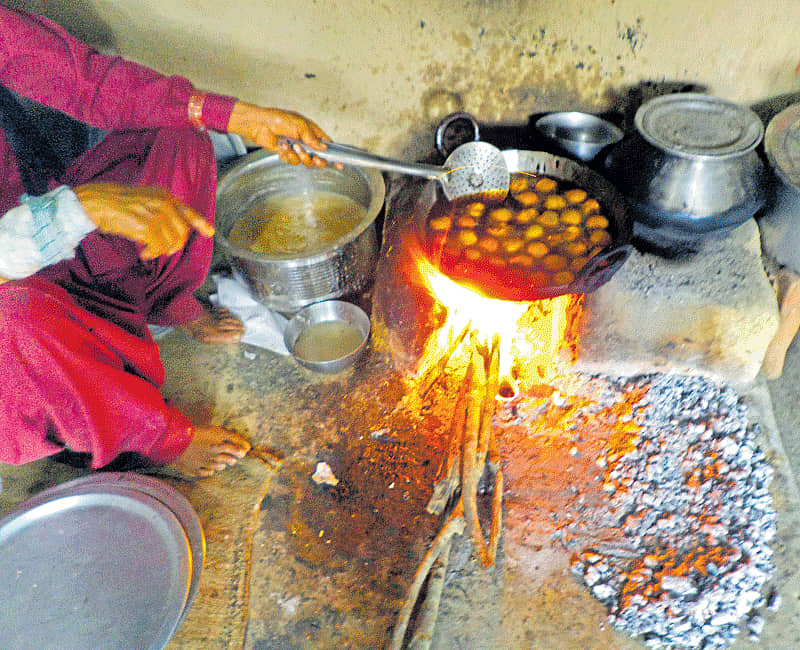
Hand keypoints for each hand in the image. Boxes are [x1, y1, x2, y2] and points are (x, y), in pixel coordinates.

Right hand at [73, 182, 213, 259]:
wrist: (96, 202)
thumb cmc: (116, 204)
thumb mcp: (144, 200)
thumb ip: (161, 211)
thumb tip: (174, 230)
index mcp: (164, 196)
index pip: (187, 211)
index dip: (200, 223)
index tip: (210, 232)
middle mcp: (163, 203)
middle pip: (182, 232)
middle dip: (174, 245)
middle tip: (162, 250)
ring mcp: (155, 214)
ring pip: (170, 241)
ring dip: (160, 251)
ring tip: (149, 250)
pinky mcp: (146, 226)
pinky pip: (158, 247)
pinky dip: (152, 253)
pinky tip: (144, 253)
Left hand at [226, 101, 334, 167]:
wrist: (260, 125)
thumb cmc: (279, 119)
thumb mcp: (300, 125)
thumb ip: (312, 138)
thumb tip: (323, 147)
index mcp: (312, 131)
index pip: (327, 145)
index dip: (333, 155)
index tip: (339, 164)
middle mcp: (306, 141)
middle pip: (318, 157)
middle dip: (316, 160)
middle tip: (314, 158)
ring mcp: (297, 148)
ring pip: (305, 161)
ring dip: (299, 156)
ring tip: (292, 146)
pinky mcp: (287, 154)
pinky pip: (292, 161)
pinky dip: (287, 155)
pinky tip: (283, 147)